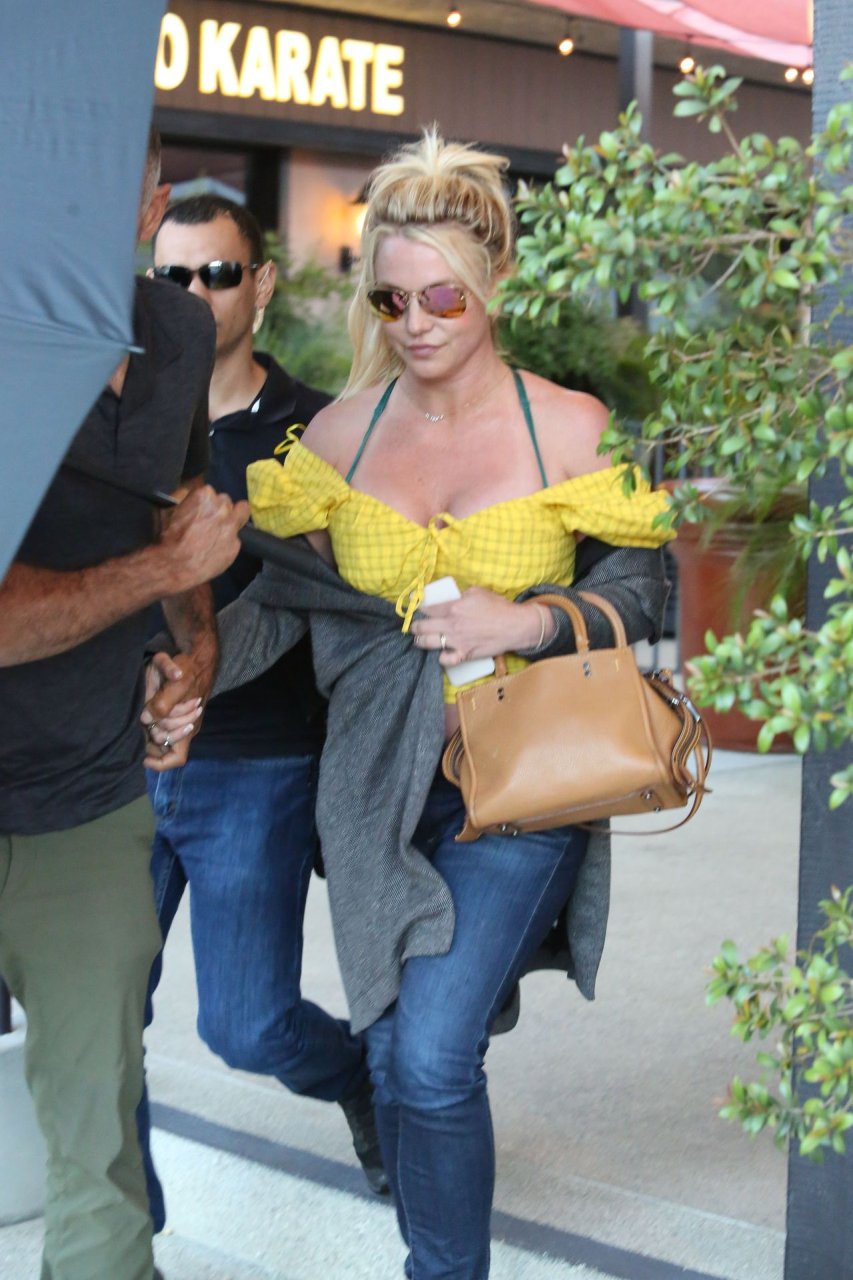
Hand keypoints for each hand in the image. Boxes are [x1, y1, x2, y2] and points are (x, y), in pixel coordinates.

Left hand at [141, 651, 205, 770]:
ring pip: (157, 737)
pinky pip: (156, 726)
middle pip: (162, 747)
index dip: (160, 763)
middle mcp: (184, 729)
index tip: (143, 756)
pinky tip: (142, 713)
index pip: (176, 758)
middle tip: (142, 723)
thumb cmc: (191, 669)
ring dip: (148, 729)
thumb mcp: (179, 682)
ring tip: (142, 715)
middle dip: (150, 738)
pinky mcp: (170, 713)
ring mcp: (177, 722)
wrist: (197, 657)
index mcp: (189, 727)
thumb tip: (147, 719)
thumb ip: (164, 703)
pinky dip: (148, 723)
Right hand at [157, 486, 249, 592]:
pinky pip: (236, 539)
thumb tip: (188, 493)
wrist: (175, 565)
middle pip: (226, 502)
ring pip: (240, 515)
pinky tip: (216, 548)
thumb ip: (183, 496)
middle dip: (219, 510)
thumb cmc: (169, 538)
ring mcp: (232, 527)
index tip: (199, 510)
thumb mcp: (168, 509)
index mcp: (205, 496)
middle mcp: (223, 508)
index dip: (203, 502)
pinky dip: (228, 542)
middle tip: (209, 521)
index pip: (209, 492)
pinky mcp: (236, 545)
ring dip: (231, 521)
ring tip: (219, 532)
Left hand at [409, 588, 552, 667]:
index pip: (425, 608)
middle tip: (415, 626)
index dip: (417, 607)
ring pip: (427, 643)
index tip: (414, 607)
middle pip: (421, 627)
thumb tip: (451, 596)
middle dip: (414, 626)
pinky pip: (445, 660)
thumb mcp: (477, 592)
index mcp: (453, 607)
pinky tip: (441, 654)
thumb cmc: (498, 607)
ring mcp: (456, 641)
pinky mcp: (464, 654)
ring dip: (420, 641)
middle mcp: (450, 624)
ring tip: (419, 639)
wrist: (514, 626)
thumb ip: (460, 594)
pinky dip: (441, 658)